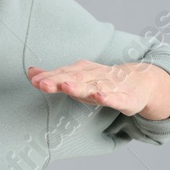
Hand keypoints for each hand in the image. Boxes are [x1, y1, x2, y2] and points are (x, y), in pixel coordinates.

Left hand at [27, 61, 169, 120]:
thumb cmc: (102, 82)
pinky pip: (115, 98)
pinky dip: (108, 97)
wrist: (139, 82)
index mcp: (83, 71)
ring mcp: (110, 86)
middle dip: (58, 80)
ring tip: (66, 86)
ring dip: (80, 86)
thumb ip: (54, 77)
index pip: (63, 73)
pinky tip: (100, 97)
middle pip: (75, 78)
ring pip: (93, 86)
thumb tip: (31, 72)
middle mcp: (95, 75)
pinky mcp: (124, 98)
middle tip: (43, 83)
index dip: (49, 77)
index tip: (35, 81)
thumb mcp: (77, 78)